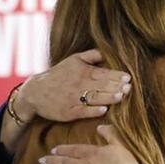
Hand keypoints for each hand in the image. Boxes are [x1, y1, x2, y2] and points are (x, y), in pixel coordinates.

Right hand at [12, 49, 130, 123]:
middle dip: (116, 86)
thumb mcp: (73, 60)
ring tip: (121, 96)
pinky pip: (82, 112)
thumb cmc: (58, 75)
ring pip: (94, 98)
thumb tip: (108, 51)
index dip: (116, 76)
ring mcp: (73, 99)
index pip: (103, 73)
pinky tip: (103, 110)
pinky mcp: (68, 112)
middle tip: (129, 87)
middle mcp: (79, 85)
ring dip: (108, 97)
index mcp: (82, 72)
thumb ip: (91, 55)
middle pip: (101, 86)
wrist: (35, 92)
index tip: (128, 78)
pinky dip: (92, 111)